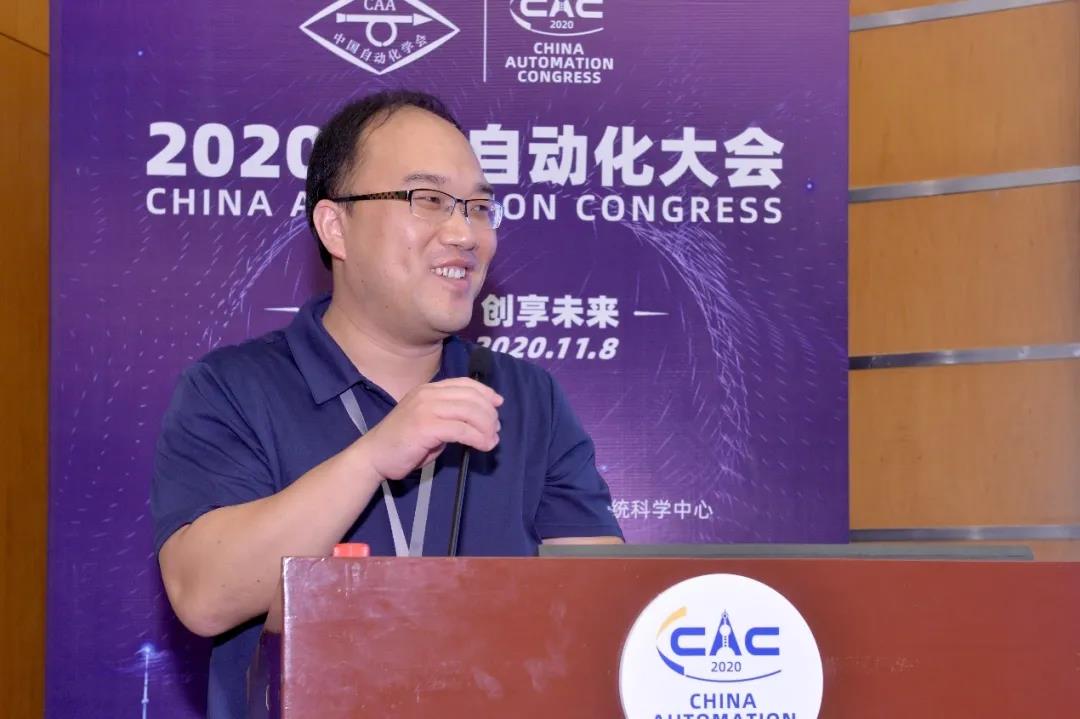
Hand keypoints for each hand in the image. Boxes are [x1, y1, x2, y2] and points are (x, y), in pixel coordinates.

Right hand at [359, 378, 502, 479]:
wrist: (374, 455)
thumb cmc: (402, 443)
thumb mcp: (428, 422)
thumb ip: (450, 416)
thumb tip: (479, 422)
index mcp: (429, 389)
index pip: (464, 383)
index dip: (485, 392)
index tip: (498, 403)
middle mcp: (428, 394)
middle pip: (471, 397)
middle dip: (489, 414)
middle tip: (495, 430)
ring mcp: (426, 408)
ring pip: (470, 411)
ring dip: (487, 427)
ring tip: (491, 440)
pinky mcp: (426, 426)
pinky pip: (462, 429)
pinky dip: (478, 438)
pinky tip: (483, 446)